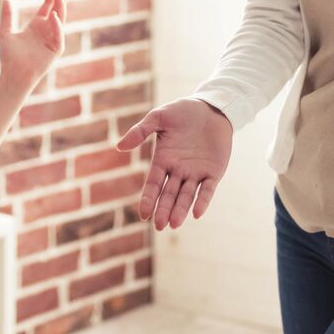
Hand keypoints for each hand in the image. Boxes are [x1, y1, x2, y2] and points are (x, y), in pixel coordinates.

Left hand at [0, 0, 65, 90]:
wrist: (13, 75)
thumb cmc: (9, 58)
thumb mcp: (5, 33)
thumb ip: (7, 17)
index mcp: (37, 25)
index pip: (48, 5)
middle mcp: (47, 30)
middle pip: (57, 8)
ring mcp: (53, 39)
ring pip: (60, 19)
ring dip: (60, 6)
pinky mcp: (55, 50)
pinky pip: (58, 35)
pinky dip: (56, 26)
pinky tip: (53, 16)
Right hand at [116, 97, 232, 229]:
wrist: (211, 107)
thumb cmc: (183, 111)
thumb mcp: (159, 117)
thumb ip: (140, 131)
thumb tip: (119, 147)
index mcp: (163, 160)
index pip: (153, 184)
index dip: (148, 199)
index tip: (144, 215)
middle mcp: (178, 171)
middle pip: (169, 194)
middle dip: (163, 209)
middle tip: (159, 226)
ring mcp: (196, 173)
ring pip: (186, 196)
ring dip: (181, 210)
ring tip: (174, 224)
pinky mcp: (214, 172)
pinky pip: (207, 190)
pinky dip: (202, 201)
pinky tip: (197, 213)